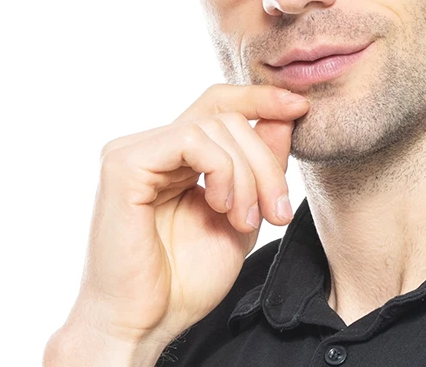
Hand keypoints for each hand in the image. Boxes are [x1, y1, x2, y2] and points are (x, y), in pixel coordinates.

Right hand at [57, 84, 309, 355]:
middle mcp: (153, 145)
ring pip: (215, 125)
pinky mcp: (124, 163)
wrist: (145, 326)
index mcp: (176, 156)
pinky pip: (190, 140)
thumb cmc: (186, 280)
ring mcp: (134, 151)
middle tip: (277, 210)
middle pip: (227, 116)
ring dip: (246, 175)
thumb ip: (261, 166)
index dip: (261, 99)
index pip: (220, 103)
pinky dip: (221, 170)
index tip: (301, 108)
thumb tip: (286, 114)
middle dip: (264, 161)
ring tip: (246, 220)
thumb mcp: (244, 214)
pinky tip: (219, 207)